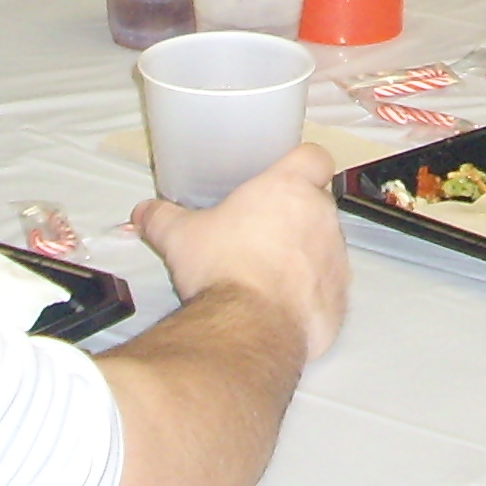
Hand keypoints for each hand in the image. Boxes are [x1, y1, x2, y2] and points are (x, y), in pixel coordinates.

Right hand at [131, 143, 349, 360]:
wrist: (248, 328)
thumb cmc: (224, 272)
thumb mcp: (180, 237)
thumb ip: (162, 218)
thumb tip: (146, 213)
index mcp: (288, 188)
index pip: (314, 157)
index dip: (300, 165)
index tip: (284, 176)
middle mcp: (320, 217)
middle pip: (317, 205)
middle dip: (293, 217)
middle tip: (259, 234)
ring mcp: (334, 259)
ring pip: (325, 247)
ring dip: (303, 256)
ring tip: (265, 274)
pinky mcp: (338, 298)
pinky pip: (328, 289)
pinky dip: (309, 294)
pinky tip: (278, 305)